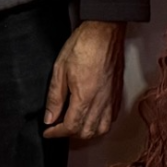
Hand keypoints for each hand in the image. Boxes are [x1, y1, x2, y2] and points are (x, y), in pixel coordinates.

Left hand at [43, 21, 124, 140]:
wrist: (104, 32)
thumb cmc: (83, 45)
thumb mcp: (60, 70)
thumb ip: (54, 97)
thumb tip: (49, 117)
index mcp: (85, 97)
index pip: (71, 127)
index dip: (57, 133)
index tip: (48, 131)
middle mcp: (101, 102)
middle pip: (87, 133)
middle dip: (70, 135)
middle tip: (58, 128)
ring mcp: (111, 99)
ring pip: (102, 129)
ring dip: (87, 133)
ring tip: (76, 126)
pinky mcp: (117, 94)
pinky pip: (112, 118)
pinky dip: (101, 124)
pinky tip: (92, 117)